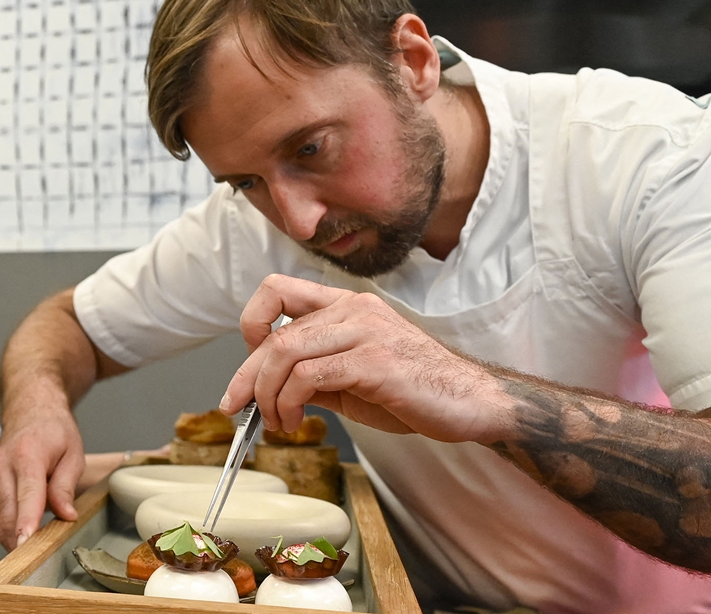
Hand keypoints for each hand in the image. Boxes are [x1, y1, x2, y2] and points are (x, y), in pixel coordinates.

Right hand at [0, 403, 84, 550]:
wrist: (29, 408)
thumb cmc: (53, 429)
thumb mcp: (73, 452)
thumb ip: (66, 486)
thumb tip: (65, 516)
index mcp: (27, 456)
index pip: (26, 495)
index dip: (26, 522)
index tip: (25, 542)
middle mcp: (3, 466)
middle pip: (7, 513)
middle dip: (18, 540)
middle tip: (36, 560)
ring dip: (13, 536)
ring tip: (32, 550)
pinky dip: (9, 526)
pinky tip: (23, 533)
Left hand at [220, 274, 511, 443]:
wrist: (472, 403)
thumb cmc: (414, 390)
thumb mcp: (350, 379)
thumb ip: (310, 375)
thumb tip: (264, 390)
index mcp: (346, 305)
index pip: (276, 289)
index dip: (252, 323)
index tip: (248, 364)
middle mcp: (353, 310)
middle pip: (275, 334)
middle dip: (246, 377)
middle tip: (238, 407)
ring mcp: (365, 332)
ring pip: (285, 353)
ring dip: (267, 395)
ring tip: (276, 422)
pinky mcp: (375, 361)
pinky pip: (309, 376)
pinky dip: (290, 403)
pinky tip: (295, 421)